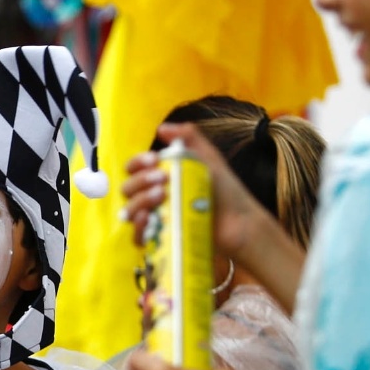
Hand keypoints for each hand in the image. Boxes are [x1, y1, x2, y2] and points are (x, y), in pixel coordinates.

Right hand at [122, 123, 274, 262]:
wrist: (240, 221)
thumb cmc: (225, 190)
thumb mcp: (209, 158)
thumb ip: (189, 138)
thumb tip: (162, 128)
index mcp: (161, 177)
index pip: (135, 169)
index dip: (137, 163)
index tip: (153, 160)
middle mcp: (154, 198)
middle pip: (128, 189)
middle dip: (140, 181)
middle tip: (164, 179)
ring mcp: (156, 219)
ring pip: (129, 211)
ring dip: (139, 201)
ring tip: (162, 196)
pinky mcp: (160, 240)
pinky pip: (137, 238)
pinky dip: (137, 228)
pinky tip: (148, 219)